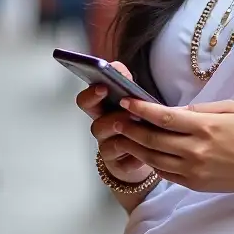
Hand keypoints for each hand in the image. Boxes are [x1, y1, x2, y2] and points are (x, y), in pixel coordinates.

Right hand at [75, 62, 152, 184]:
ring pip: (108, 144)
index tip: (103, 87)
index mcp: (102, 110)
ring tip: (140, 127)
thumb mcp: (133, 98)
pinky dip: (135, 157)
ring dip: (124, 135)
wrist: (147, 150)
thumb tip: (116, 67)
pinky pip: (124, 163)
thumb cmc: (138, 120)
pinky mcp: (120, 166)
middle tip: (126, 110)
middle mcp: (102, 129)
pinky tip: (145, 151)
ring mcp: (108, 148)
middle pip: (95, 125)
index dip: (91, 95)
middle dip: (112, 120)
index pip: (86, 101)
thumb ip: (123, 81)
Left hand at [116, 97, 233, 194]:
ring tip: (121, 137)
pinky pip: (164, 173)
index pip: (164, 117)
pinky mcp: (194, 184)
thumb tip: (174, 110)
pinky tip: (143, 153)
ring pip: (154, 158)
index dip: (141, 109)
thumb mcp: (231, 108)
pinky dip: (151, 162)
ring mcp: (193, 170)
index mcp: (205, 127)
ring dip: (134, 147)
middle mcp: (196, 150)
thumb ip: (201, 108)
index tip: (126, 102)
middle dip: (130, 128)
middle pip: (152, 139)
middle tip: (116, 120)